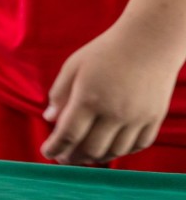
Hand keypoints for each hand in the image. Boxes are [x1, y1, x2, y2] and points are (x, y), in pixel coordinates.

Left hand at [42, 22, 175, 164]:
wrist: (149, 41)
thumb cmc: (105, 52)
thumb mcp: (73, 67)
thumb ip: (59, 94)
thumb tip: (50, 119)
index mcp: (89, 99)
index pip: (68, 135)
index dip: (54, 148)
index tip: (46, 152)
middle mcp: (114, 113)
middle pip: (90, 149)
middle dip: (72, 158)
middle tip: (62, 158)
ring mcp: (137, 118)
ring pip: (114, 151)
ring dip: (95, 158)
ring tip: (83, 155)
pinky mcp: (153, 118)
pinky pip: (137, 145)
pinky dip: (121, 151)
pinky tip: (109, 148)